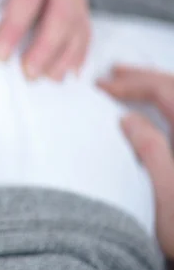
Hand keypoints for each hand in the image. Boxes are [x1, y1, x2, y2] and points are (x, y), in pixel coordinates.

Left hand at [0, 0, 90, 80]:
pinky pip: (84, 29)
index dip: (15, 26)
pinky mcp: (80, 1)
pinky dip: (76, 54)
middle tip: (28, 74)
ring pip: (78, 23)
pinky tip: (64, 74)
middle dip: (46, 46)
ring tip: (45, 79)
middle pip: (62, 10)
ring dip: (64, 55)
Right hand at [99, 65, 173, 256]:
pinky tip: (148, 106)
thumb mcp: (166, 196)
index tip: (103, 86)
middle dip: (143, 77)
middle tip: (111, 73)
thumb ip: (152, 152)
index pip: (167, 92)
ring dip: (154, 85)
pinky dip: (163, 101)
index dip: (134, 83)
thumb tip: (128, 119)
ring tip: (126, 80)